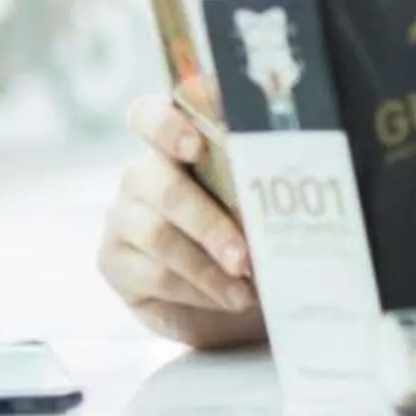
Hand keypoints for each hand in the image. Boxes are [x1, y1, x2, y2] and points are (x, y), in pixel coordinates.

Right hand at [98, 90, 264, 349]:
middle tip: (245, 256)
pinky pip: (155, 275)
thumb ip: (263, 178)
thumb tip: (299, 168)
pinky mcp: (116, 262)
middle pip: (161, 185)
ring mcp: (124, 218)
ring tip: (246, 287)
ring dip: (207, 267)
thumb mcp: (257, 201)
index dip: (166, 126)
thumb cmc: (246, 233)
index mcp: (174, 145)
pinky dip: (198, 290)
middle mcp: (142, 176)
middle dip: (208, 223)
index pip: (148, 117)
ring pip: (158, 235)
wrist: (222, 296)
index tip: (195, 147)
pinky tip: (228, 298)